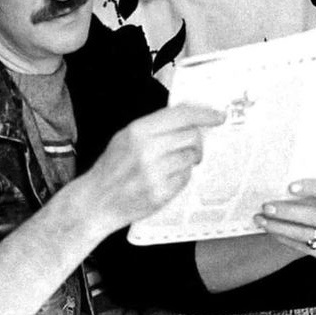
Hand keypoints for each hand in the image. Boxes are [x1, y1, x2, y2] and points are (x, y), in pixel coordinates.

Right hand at [86, 104, 224, 230]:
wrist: (96, 200)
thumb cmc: (112, 167)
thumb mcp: (125, 137)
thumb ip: (153, 127)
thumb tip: (187, 117)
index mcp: (138, 131)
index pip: (181, 115)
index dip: (204, 114)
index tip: (218, 116)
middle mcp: (147, 150)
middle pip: (192, 136)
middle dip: (197, 141)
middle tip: (193, 146)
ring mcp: (154, 174)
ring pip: (190, 158)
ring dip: (188, 160)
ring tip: (173, 164)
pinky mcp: (160, 194)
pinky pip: (185, 178)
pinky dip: (181, 176)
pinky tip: (166, 178)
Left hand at [254, 179, 315, 259]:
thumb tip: (286, 173)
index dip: (311, 187)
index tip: (290, 186)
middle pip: (315, 216)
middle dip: (287, 211)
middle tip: (266, 206)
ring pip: (306, 234)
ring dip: (279, 227)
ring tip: (261, 219)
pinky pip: (303, 246)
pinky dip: (284, 238)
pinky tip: (271, 230)